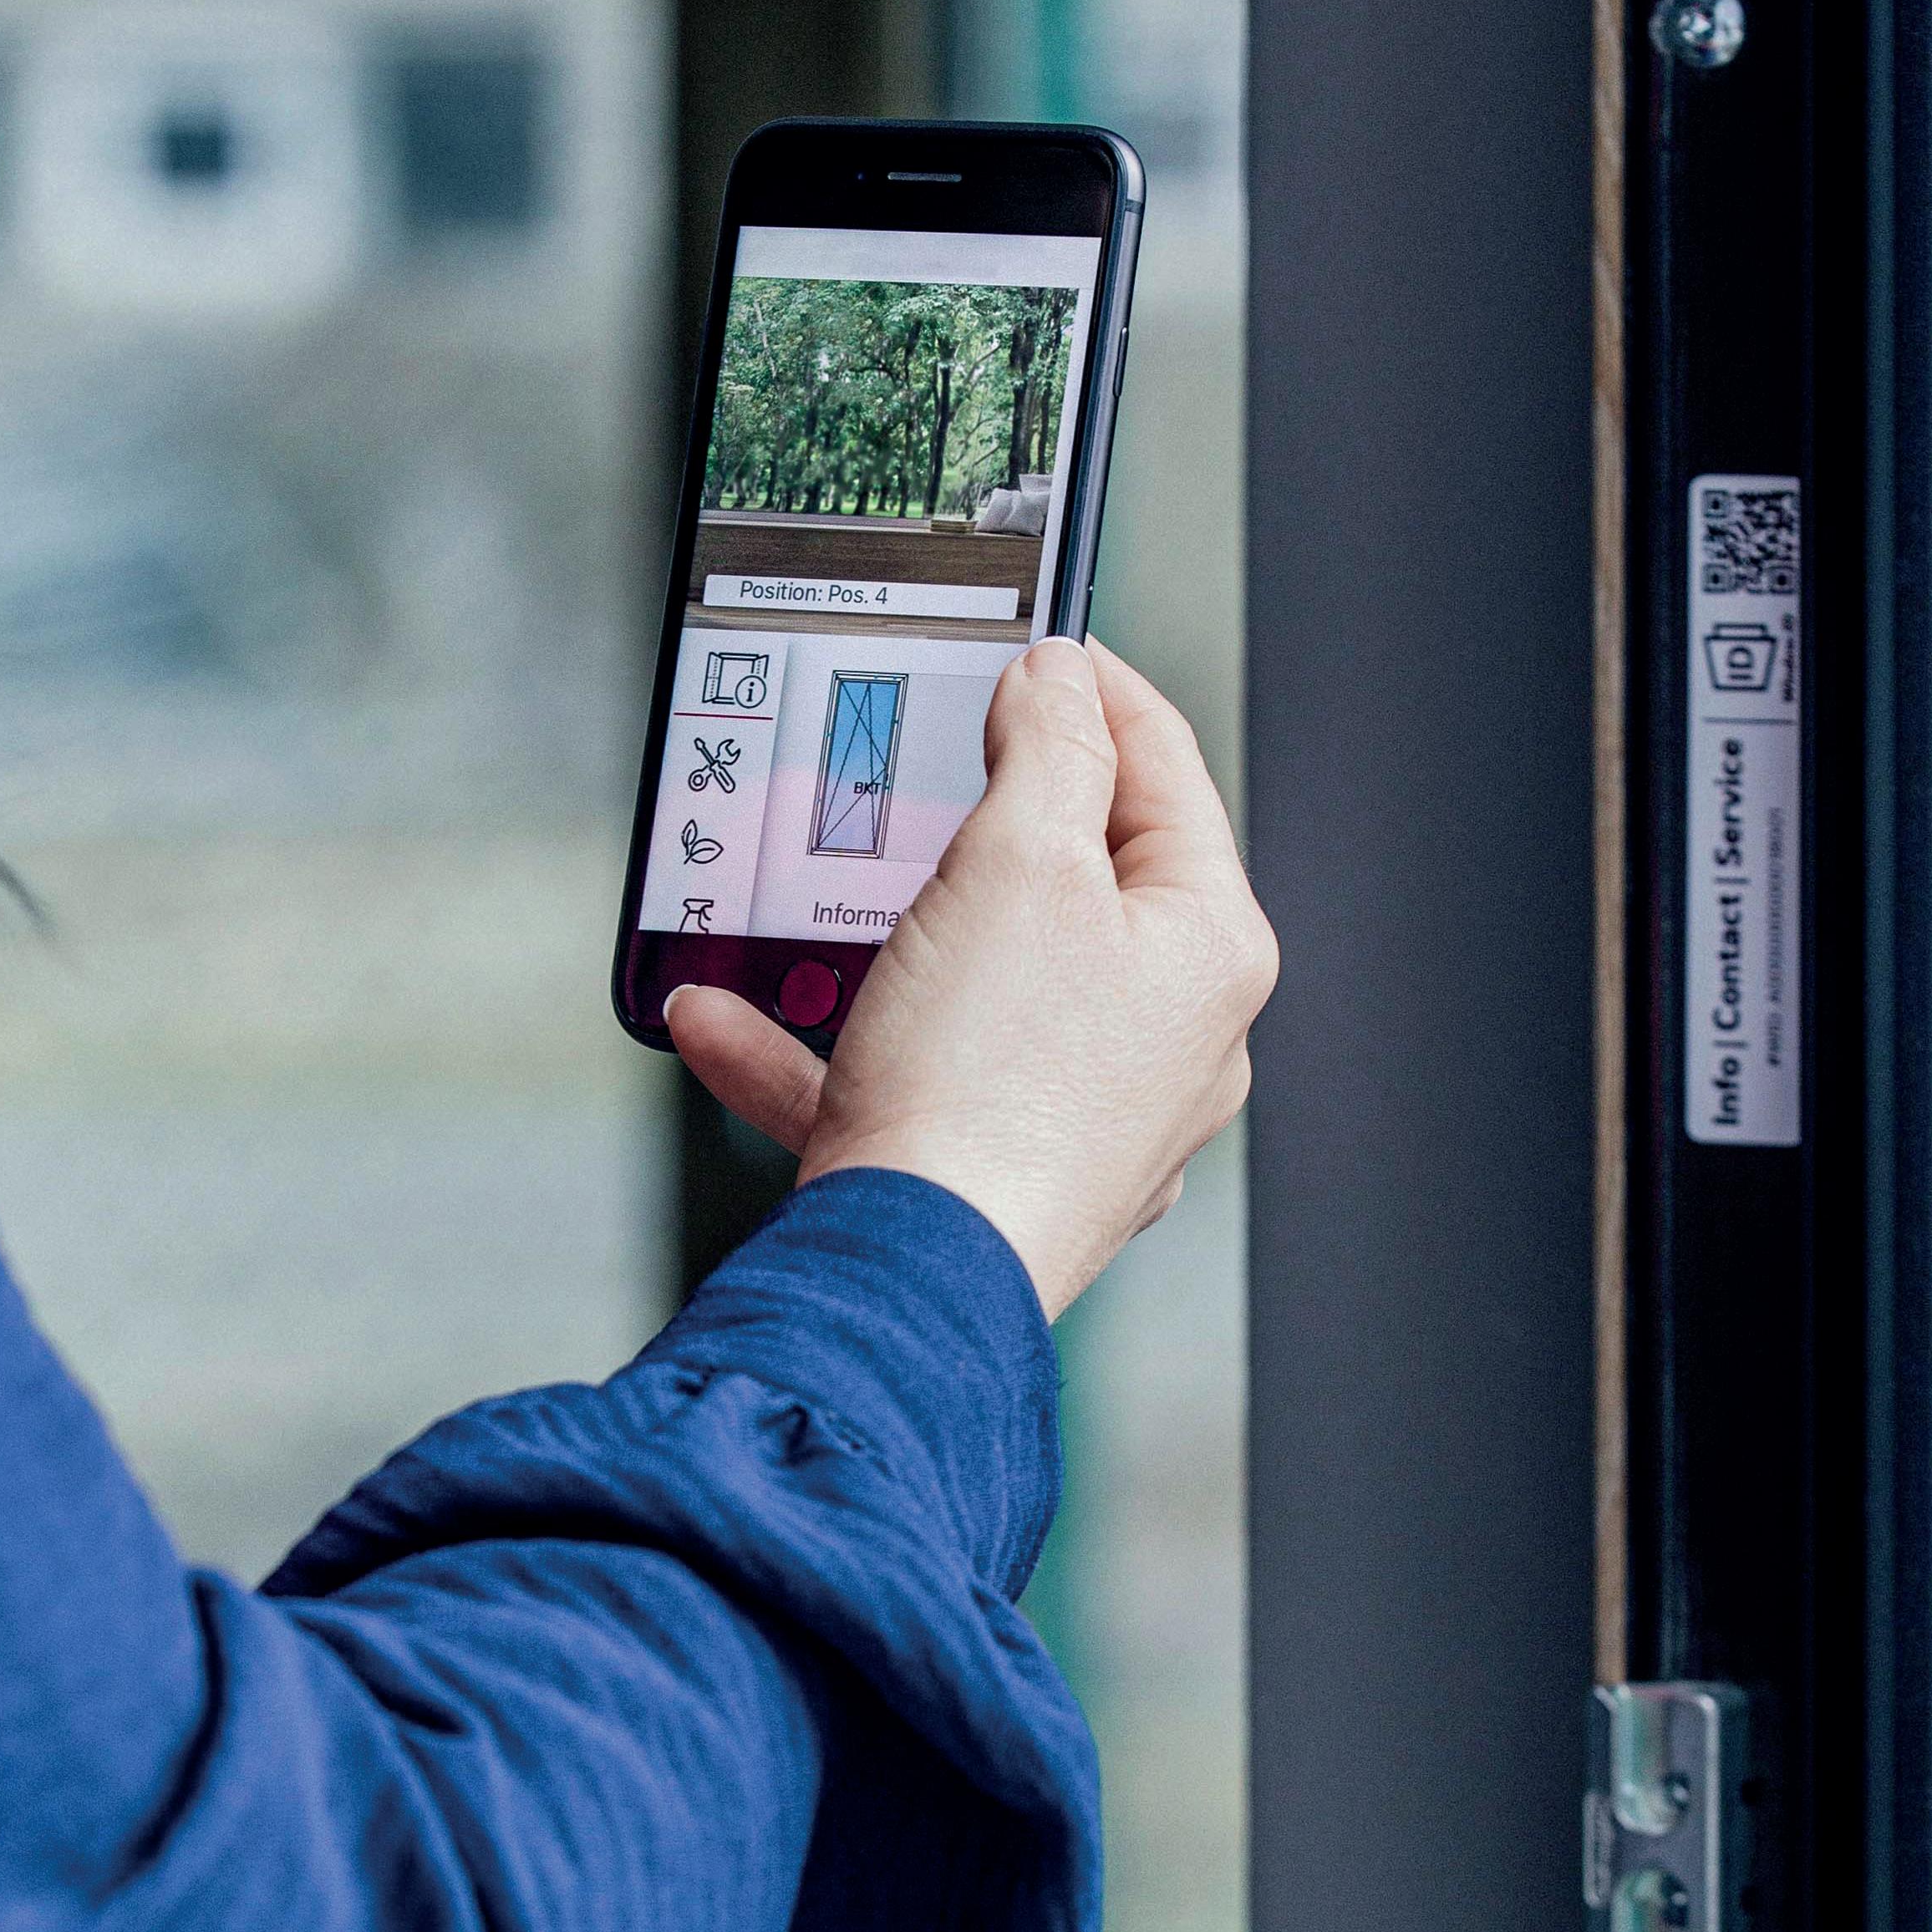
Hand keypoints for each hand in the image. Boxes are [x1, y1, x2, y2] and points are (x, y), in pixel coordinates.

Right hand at [661, 639, 1275, 1318]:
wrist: (905, 1285)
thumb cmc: (985, 1087)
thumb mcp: (1020, 860)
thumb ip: (1051, 746)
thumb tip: (1063, 681)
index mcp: (1209, 953)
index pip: (1169, 775)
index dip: (1096, 689)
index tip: (1035, 646)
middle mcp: (1168, 1044)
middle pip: (1072, 883)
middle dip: (970, 825)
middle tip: (918, 768)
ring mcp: (1085, 1122)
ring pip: (973, 987)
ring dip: (867, 940)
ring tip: (798, 906)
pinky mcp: (995, 1179)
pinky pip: (903, 1081)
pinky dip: (816, 1047)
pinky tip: (723, 1019)